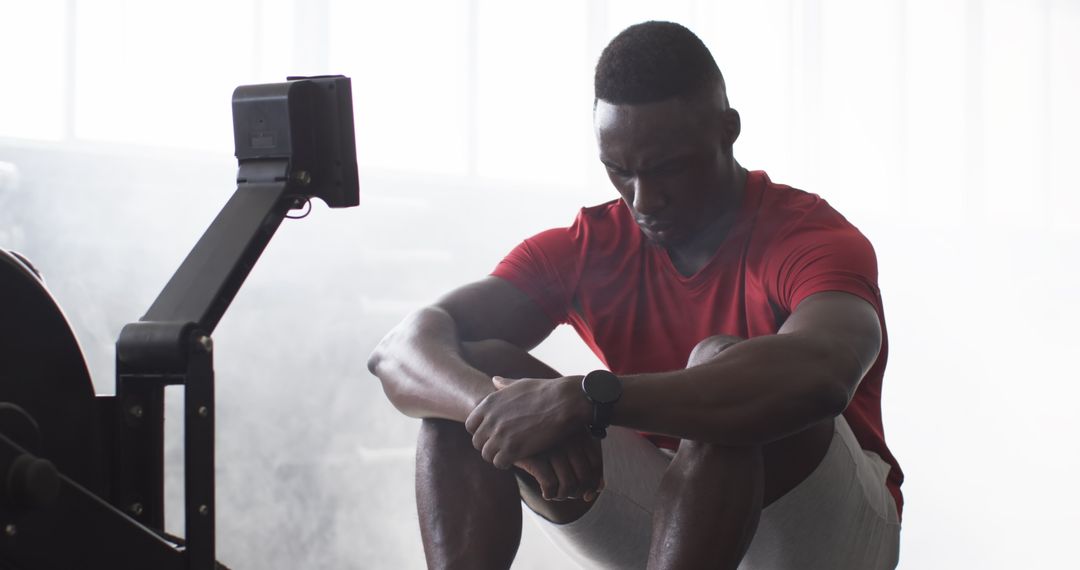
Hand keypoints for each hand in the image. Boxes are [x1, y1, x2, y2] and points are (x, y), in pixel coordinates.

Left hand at [465, 375, 591, 468]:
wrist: (565, 401)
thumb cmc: (546, 391)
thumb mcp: (520, 383)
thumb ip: (504, 385)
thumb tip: (494, 380)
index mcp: (489, 403)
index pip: (470, 425)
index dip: (481, 432)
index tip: (493, 435)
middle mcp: (490, 419)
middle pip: (477, 442)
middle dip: (488, 446)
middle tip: (503, 447)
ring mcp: (500, 434)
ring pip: (486, 454)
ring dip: (497, 456)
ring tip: (511, 454)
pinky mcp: (512, 448)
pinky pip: (499, 463)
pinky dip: (506, 463)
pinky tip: (518, 458)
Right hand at [514, 430, 603, 501]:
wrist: (508, 430)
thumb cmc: (540, 441)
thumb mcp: (564, 447)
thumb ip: (583, 467)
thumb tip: (594, 493)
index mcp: (576, 431)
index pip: (596, 463)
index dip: (593, 481)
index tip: (586, 491)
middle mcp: (566, 437)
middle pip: (584, 477)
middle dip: (577, 492)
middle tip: (567, 494)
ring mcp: (549, 447)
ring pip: (569, 484)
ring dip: (563, 496)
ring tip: (555, 494)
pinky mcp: (533, 456)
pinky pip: (550, 485)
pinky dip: (549, 494)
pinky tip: (545, 493)